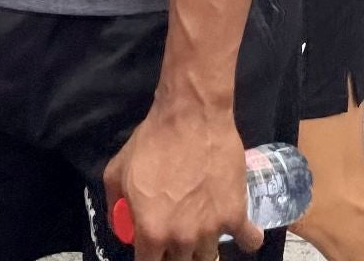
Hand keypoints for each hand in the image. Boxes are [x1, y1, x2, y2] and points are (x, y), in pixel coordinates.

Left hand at [104, 102, 257, 260]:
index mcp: (151, 232)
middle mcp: (183, 239)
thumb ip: (115, 206)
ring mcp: (212, 229)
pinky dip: (246, 238)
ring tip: (201, 224)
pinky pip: (248, 241)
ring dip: (203, 245)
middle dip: (175, 252)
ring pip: (209, 256)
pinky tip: (237, 229)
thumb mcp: (117, 172)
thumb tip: (124, 227)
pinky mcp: (237, 214)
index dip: (150, 258)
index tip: (152, 249)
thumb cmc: (152, 141)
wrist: (191, 116)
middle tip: (176, 231)